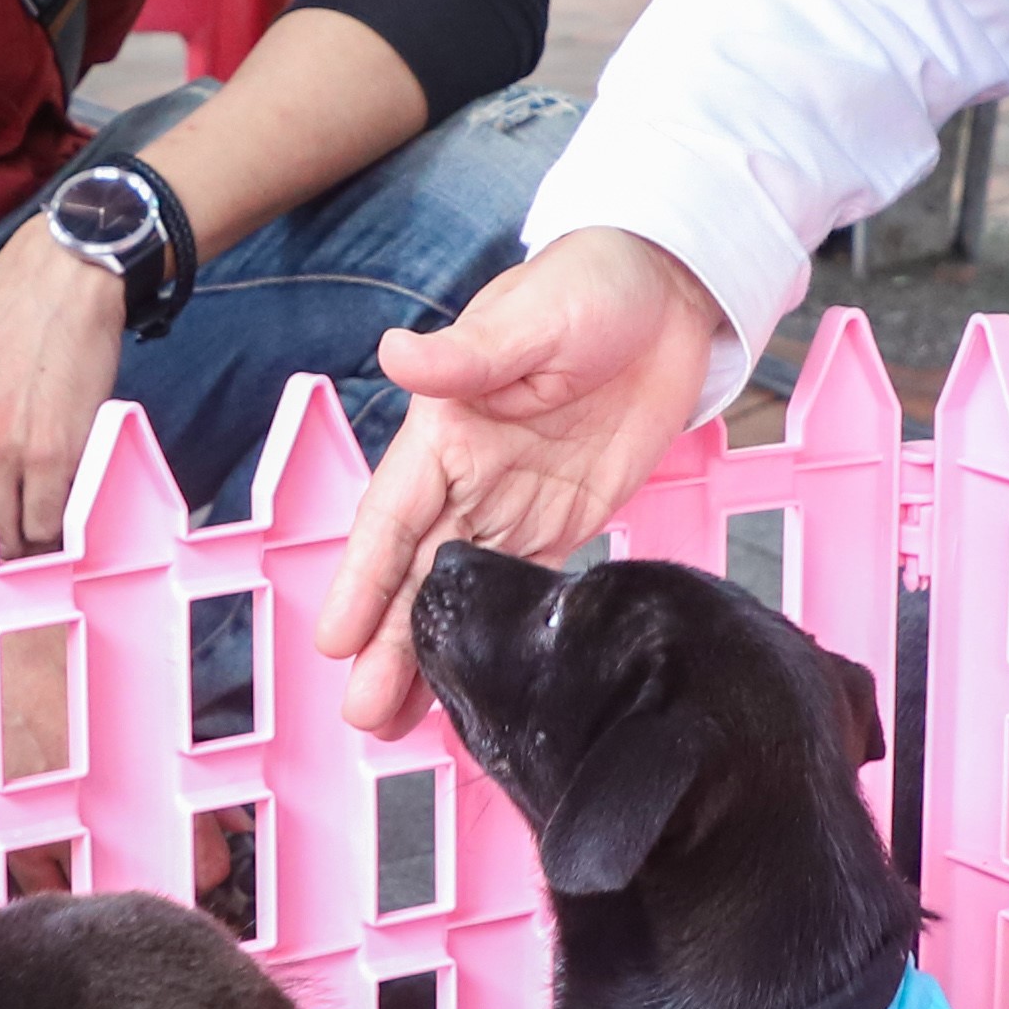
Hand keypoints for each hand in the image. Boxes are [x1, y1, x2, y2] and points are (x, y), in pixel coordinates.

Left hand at [0, 215, 128, 556]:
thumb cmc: (5, 323)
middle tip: (10, 544)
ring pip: (8, 536)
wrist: (60, 279)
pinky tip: (64, 511)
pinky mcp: (53, 454)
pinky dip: (57, 528)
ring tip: (40, 529)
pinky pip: (47, 522)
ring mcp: (2, 451)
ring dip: (25, 539)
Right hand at [312, 227, 730, 727]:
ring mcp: (516, 503)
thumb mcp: (531, 317)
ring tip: (396, 722)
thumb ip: (467, 352)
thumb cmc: (592, 286)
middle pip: (416, 574)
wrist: (673, 293)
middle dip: (386, 644)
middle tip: (363, 715)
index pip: (394, 518)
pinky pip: (523, 590)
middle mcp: (470, 475)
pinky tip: (473, 681)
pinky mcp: (566, 521)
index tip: (335, 639)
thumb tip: (395, 353)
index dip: (363, 581)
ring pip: (461, 595)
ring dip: (429, 656)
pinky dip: (497, 639)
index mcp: (446, 429)